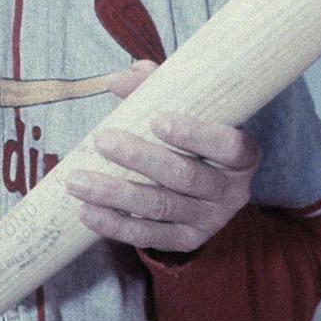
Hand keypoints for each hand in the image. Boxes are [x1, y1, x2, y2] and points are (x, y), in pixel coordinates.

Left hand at [64, 60, 261, 253]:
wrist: (204, 178)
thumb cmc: (191, 134)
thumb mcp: (184, 106)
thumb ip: (155, 88)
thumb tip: (116, 80)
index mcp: (243, 155)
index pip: (228, 146)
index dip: (195, 135)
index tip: (156, 120)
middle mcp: (233, 191)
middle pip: (185, 177)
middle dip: (139, 158)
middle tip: (102, 140)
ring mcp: (211, 220)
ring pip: (161, 207)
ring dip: (116, 194)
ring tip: (77, 181)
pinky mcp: (188, 240)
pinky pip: (149, 236)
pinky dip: (116, 225)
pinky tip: (87, 212)